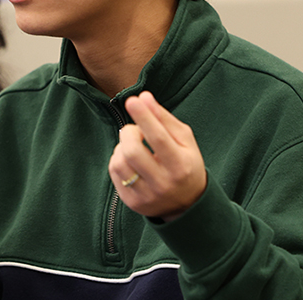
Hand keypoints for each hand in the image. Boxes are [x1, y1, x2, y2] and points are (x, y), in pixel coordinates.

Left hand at [108, 91, 206, 220]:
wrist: (188, 204)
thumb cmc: (186, 164)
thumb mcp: (185, 140)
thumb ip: (164, 118)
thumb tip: (144, 97)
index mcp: (181, 165)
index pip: (159, 138)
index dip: (144, 117)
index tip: (132, 100)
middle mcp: (163, 183)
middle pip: (133, 151)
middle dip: (129, 132)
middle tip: (135, 130)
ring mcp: (147, 196)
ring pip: (120, 162)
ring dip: (122, 146)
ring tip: (133, 145)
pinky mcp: (132, 202)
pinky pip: (114, 173)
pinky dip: (118, 159)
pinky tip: (129, 159)